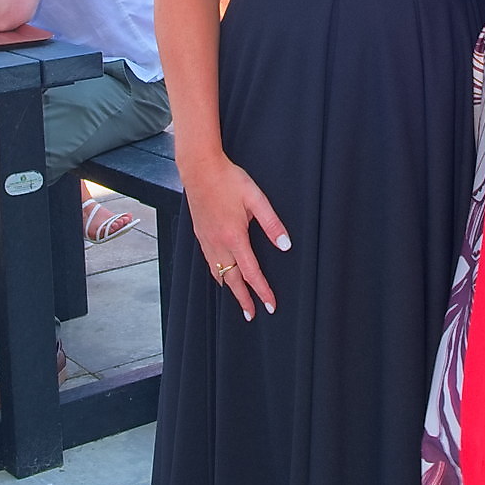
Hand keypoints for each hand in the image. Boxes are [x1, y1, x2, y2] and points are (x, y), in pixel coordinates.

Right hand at [182, 153, 290, 320]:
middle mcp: (218, 243)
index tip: (270, 305)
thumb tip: (285, 245)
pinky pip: (209, 262)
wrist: (199, 169)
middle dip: (243, 299)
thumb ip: (272, 223)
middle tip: (251, 315)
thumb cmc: (228, 180)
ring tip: (237, 299)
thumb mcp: (256, 199)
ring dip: (229, 288)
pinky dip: (216, 274)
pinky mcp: (200, 233)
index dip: (262, 291)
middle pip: (232, 280)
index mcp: (234, 237)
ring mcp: (206, 240)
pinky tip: (220, 274)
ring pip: (218, 273)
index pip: (252, 272)